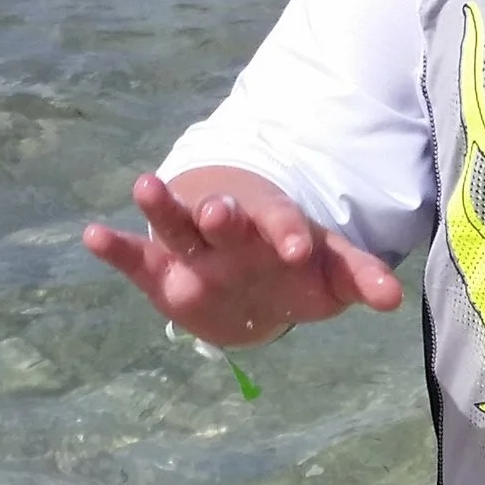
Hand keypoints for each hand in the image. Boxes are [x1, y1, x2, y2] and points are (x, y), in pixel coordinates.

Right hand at [83, 164, 403, 347]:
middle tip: (220, 210)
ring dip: (163, 206)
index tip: (295, 249)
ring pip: (177, 223)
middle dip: (223, 216)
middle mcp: (231, 232)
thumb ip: (357, 278)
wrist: (255, 287)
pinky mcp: (160, 270)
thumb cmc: (297, 272)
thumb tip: (394, 298)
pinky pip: (135, 258)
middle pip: (224, 219)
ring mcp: (193, 247)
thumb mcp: (329, 273)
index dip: (286, 235)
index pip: (281, 225)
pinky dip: (114, 248)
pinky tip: (90, 235)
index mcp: (274, 227)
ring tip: (145, 185)